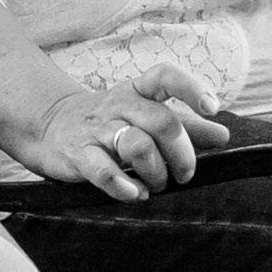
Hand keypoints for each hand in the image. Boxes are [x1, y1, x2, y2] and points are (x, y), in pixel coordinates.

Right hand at [23, 69, 230, 201]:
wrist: (47, 126)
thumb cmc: (108, 122)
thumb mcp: (144, 115)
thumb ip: (185, 125)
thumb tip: (224, 135)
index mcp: (137, 91)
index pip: (166, 77)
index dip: (192, 89)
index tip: (212, 108)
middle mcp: (119, 105)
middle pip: (161, 121)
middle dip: (181, 153)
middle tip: (185, 175)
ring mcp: (97, 130)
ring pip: (136, 146)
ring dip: (156, 172)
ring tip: (157, 186)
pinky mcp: (78, 155)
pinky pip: (103, 171)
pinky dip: (123, 186)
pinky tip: (134, 195)